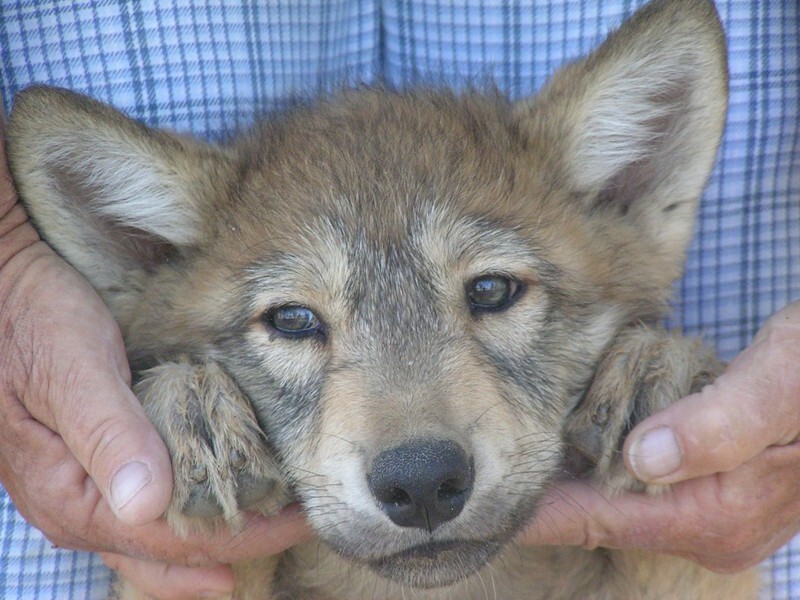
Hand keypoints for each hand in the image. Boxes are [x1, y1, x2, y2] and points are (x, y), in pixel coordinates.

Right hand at [0, 108, 309, 598]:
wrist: (6, 284)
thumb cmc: (34, 319)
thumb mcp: (71, 369)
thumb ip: (107, 433)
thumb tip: (149, 504)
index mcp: (68, 496)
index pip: (169, 540)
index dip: (242, 537)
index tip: (301, 516)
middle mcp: (76, 507)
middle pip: (168, 555)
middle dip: (239, 547)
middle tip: (303, 521)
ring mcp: (86, 488)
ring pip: (159, 542)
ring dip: (218, 537)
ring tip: (276, 520)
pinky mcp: (97, 462)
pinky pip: (149, 510)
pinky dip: (194, 512)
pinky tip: (229, 498)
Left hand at [522, 300, 799, 572]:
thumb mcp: (777, 386)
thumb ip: (717, 425)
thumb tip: (642, 458)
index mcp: (717, 515)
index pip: (602, 520)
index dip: (543, 516)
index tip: (488, 513)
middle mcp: (713, 526)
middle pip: (607, 513)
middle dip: (555, 495)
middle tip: (496, 472)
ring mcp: (716, 511)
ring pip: (625, 499)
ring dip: (580, 477)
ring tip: (526, 456)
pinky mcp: (719, 487)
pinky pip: (647, 485)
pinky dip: (611, 464)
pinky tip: (583, 442)